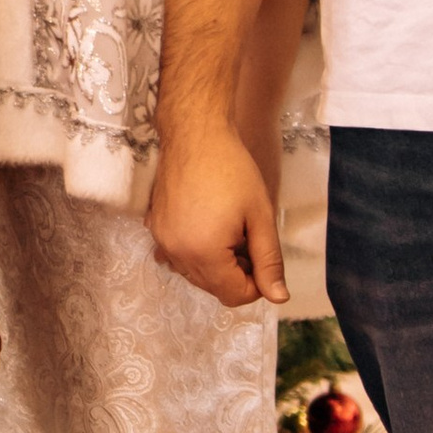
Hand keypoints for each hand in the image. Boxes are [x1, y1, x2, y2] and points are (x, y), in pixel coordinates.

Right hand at [148, 116, 287, 308]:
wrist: (195, 134)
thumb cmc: (232, 170)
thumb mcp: (260, 216)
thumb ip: (269, 260)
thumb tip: (278, 298)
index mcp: (204, 253)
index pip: (233, 295)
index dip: (256, 284)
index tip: (263, 256)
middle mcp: (176, 253)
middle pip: (213, 288)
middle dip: (236, 274)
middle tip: (248, 239)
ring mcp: (161, 240)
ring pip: (194, 275)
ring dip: (215, 265)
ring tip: (229, 231)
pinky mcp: (154, 227)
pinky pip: (176, 257)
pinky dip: (195, 252)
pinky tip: (206, 226)